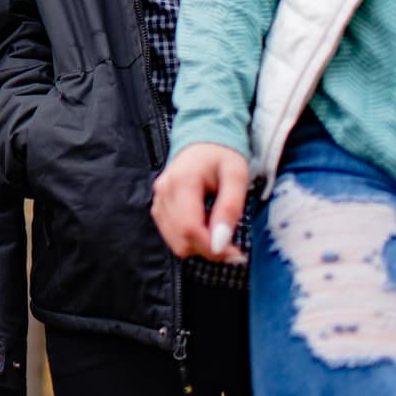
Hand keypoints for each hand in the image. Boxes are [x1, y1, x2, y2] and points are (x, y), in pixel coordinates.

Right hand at [151, 143, 248, 262]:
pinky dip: (191, 239)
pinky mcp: (159, 207)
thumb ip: (230, 208)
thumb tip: (221, 242)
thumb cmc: (221, 156)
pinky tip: (205, 223)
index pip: (189, 228)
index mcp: (182, 181)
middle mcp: (164, 191)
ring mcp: (158, 200)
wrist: (203, 141)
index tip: (237, 253)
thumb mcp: (236, 176)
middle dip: (209, 249)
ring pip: (176, 243)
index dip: (213, 248)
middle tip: (231, 240)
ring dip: (200, 245)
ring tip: (217, 226)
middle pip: (181, 241)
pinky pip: (172, 236)